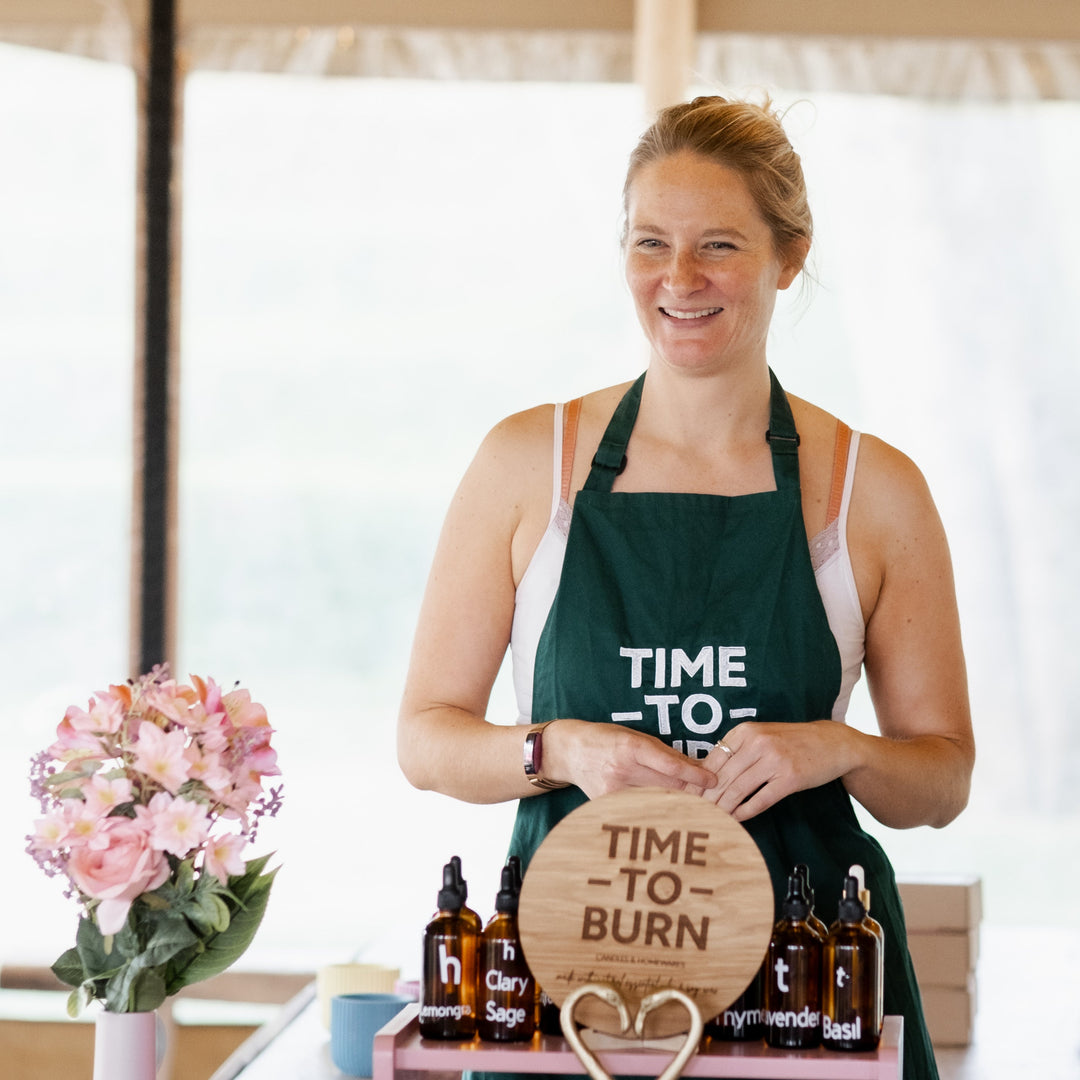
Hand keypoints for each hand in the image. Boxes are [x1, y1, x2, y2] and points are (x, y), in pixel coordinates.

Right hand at [543, 719, 717, 800]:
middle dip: (692, 794)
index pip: (671, 766)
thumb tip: (697, 767)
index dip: (695, 775)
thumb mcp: (635, 737)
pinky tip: (669, 815)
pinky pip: (640, 810)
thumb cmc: (606, 739)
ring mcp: (613, 791)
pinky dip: (656, 812)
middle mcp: (622, 770)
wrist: (569, 751)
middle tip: (713, 799)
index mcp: (631, 748)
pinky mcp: (607, 805)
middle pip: (668, 788)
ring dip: (678, 806)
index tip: (714, 780)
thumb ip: (664, 754)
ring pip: (657, 803)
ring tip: (697, 810)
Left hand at [695, 720, 858, 820]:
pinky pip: (761, 799)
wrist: (832, 743)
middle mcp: (758, 743)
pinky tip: (737, 818)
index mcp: (745, 731)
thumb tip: (705, 773)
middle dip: (707, 797)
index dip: (699, 781)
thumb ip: (737, 751)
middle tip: (695, 812)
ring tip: (713, 818)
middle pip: (723, 777)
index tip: (688, 796)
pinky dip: (746, 811)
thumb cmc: (791, 741)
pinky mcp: (790, 778)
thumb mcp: (761, 736)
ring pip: (739, 789)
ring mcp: (774, 760)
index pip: (713, 760)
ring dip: (724, 807)